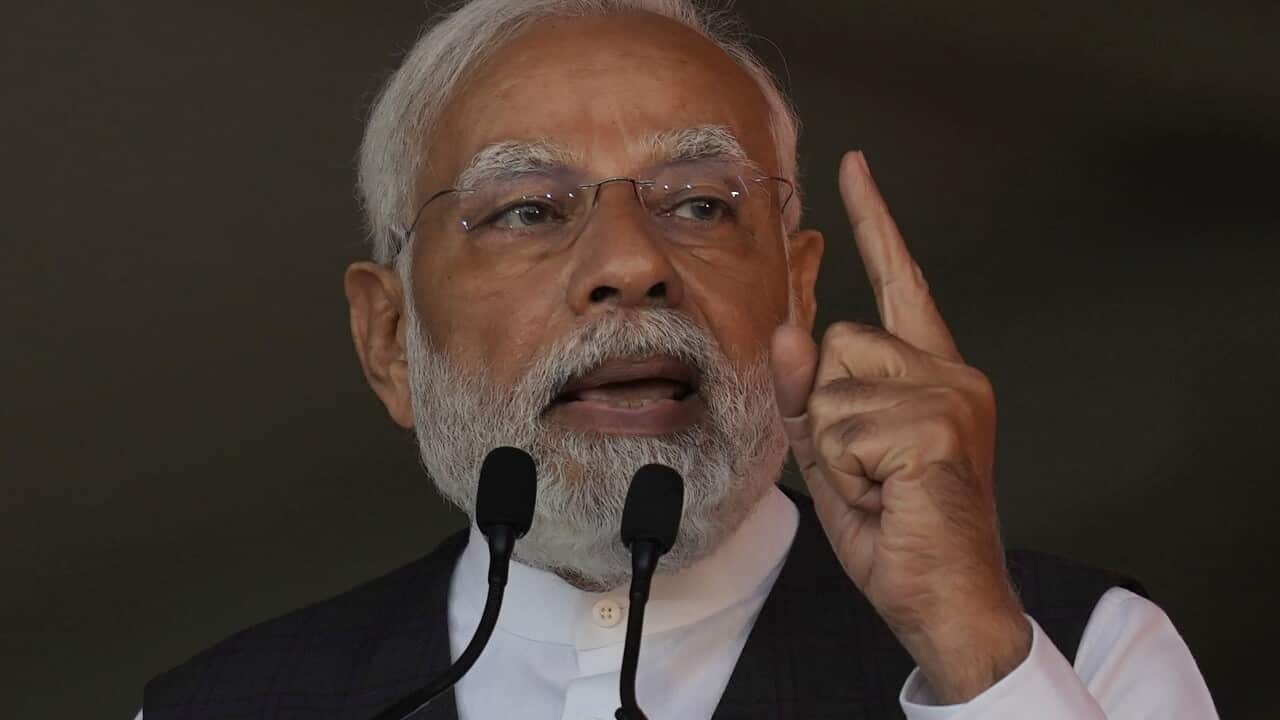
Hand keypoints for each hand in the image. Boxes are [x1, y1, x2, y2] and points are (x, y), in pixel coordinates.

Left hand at [770, 151, 1030, 702]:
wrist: (944, 599)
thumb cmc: (896, 528)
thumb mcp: (834, 453)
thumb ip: (808, 392)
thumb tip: (790, 332)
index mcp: (931, 371)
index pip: (899, 280)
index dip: (874, 222)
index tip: (854, 165)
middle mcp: (950, 371)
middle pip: (837, 342)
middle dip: (825, 412)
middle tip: (868, 471)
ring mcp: (950, 394)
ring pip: (830, 386)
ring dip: (834, 447)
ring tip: (881, 487)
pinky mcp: (936, 425)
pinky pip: (839, 428)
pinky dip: (846, 473)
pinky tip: (889, 497)